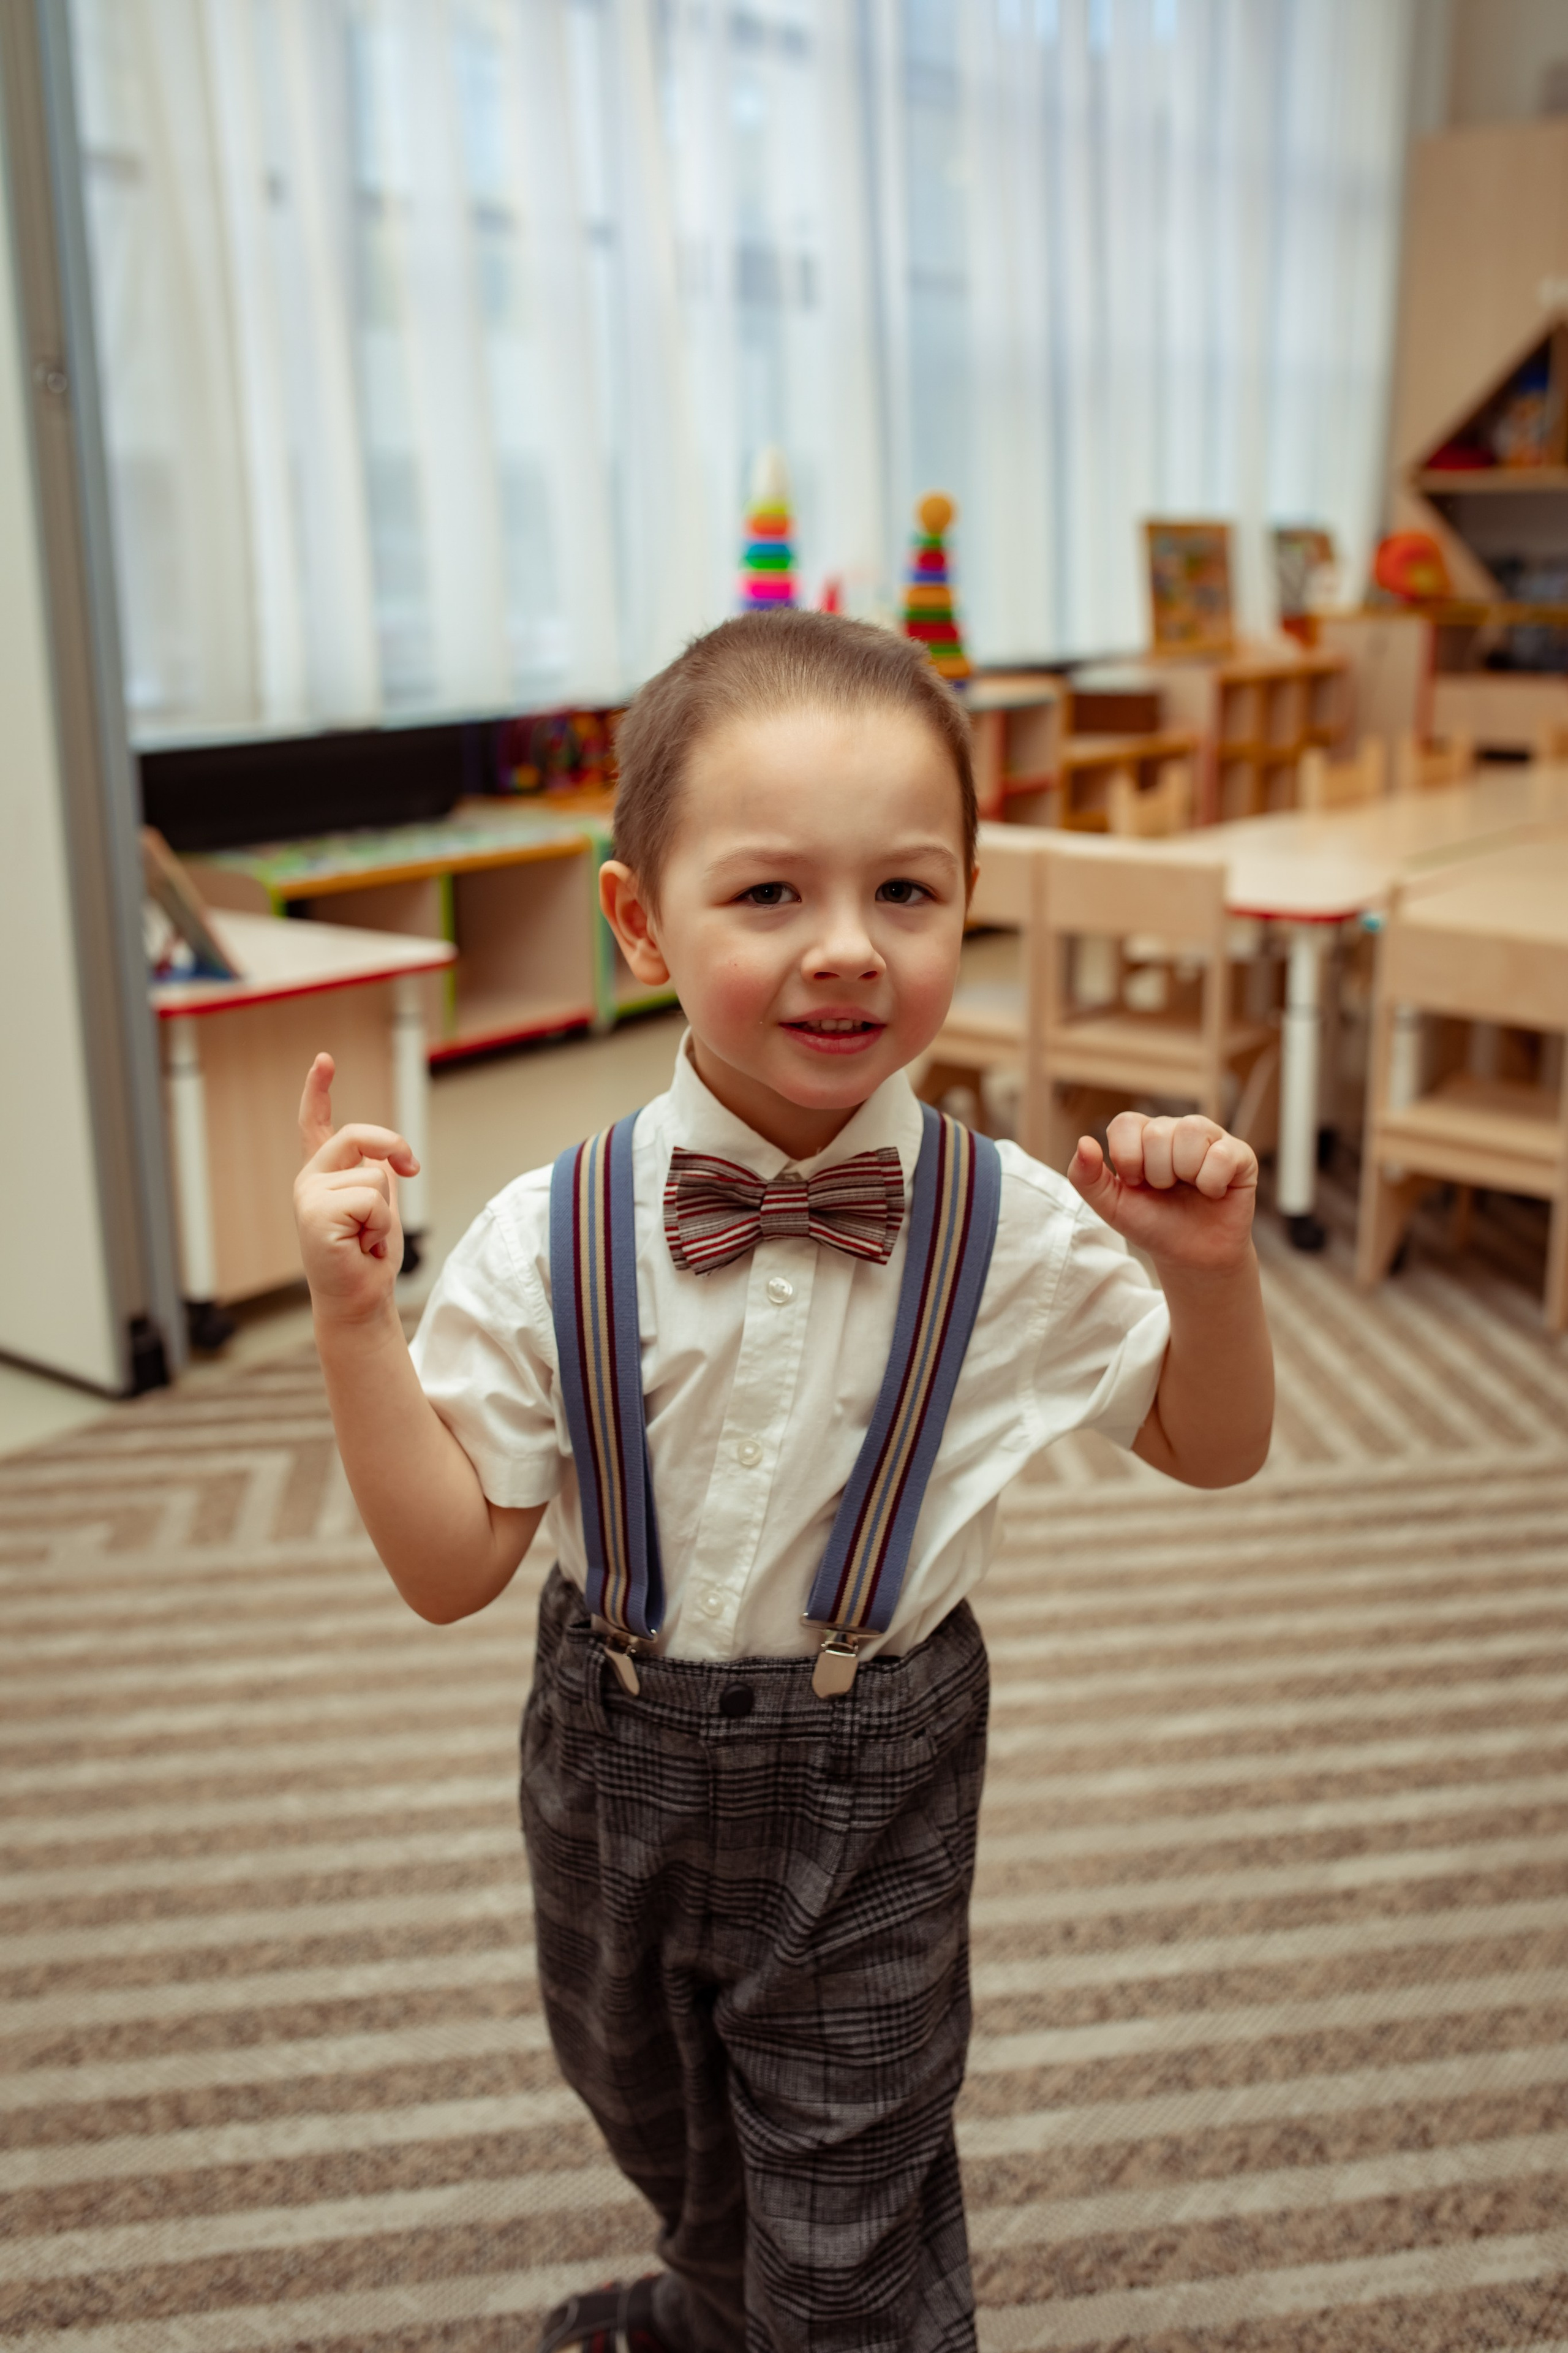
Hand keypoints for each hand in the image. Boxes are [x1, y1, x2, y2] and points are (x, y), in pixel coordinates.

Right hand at [294, 1053, 419, 1321]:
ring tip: (367, 1238)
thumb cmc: (368, 1257)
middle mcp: (310, 1181)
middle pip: (357, 1135)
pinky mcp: (316, 1214)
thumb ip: (377, 1174)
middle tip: (410, 1172)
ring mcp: (308, 1196)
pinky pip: (371, 1200)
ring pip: (374, 1176)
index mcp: (323, 1175)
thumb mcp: (379, 1205)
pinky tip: (361, 1246)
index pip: (315, 1124)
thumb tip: (388, 1157)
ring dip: (385, 1213)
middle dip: (393, 1148)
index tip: (324, 1059)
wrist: (360, 1299)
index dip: (318, 1089)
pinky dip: (379, 1226)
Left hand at [1069, 1110, 1256, 1275]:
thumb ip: (1086, 1177)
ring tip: (1188, 1188)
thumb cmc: (1153, 1224)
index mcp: (1143, 1135)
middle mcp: (1177, 1129)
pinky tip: (1212, 1193)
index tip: (1136, 1184)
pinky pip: (1222, 1154)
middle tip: (1166, 1191)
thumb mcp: (1111, 1205)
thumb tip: (1083, 1142)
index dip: (1127, 1158)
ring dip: (1184, 1173)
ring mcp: (1211, 1138)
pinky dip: (1211, 1182)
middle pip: (1158, 1131)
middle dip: (1156, 1173)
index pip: (1125, 1123)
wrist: (1191, 1256)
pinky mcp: (1239, 1155)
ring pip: (1191, 1131)